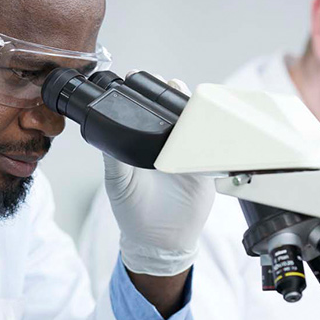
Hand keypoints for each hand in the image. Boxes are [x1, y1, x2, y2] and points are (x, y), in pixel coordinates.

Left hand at [104, 77, 214, 276]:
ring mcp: (187, 154)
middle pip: (172, 111)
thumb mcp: (118, 182)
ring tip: (188, 98)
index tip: (138, 77)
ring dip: (193, 108)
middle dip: (172, 93)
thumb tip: (106, 128)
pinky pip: (212, 146)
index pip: (145, 111)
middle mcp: (166, 145)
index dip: (144, 93)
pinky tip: (209, 123)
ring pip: (193, 123)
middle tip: (170, 83)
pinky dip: (212, 133)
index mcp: (143, 144)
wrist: (159, 242)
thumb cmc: (133, 212)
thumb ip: (114, 156)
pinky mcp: (205, 168)